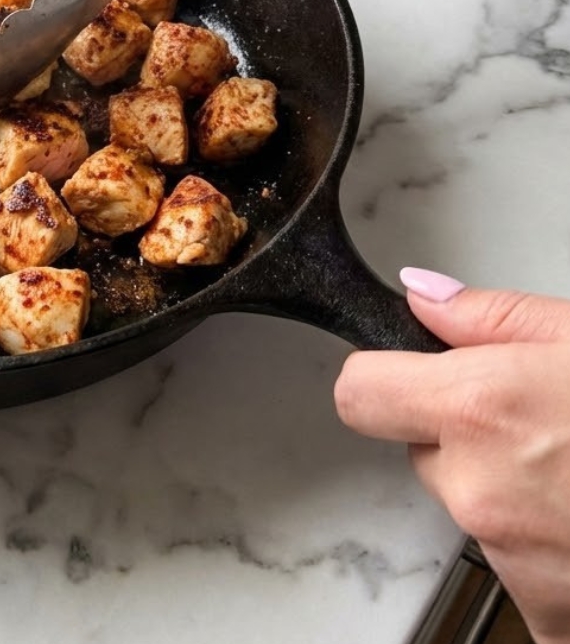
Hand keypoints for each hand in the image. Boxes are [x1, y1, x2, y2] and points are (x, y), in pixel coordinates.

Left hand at [335, 269, 569, 643]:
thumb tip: (424, 298)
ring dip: (513, 494)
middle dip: (467, 436)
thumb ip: (492, 318)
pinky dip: (551, 553)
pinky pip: (520, 570)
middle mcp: (481, 491)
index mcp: (481, 408)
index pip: (360, 394)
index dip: (384, 378)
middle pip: (425, 453)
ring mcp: (515, 562)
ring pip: (475, 510)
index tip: (408, 375)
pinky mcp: (550, 616)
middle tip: (546, 426)